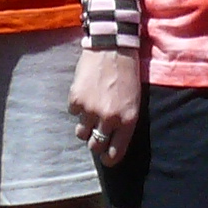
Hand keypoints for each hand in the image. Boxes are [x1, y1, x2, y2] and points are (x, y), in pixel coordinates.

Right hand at [69, 44, 139, 171]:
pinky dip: (77, 107)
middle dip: (95, 144)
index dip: (109, 159)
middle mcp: (108, 119)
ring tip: (90, 112)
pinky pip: (73, 113)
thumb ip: (123, 121)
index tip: (106, 159)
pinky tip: (85, 94)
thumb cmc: (127, 74)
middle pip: (95, 146)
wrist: (113, 48)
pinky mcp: (76, 99)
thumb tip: (111, 139)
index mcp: (127, 120)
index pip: (116, 152)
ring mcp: (90, 110)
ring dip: (85, 126)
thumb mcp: (134, 101)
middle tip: (95, 135)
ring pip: (81, 133)